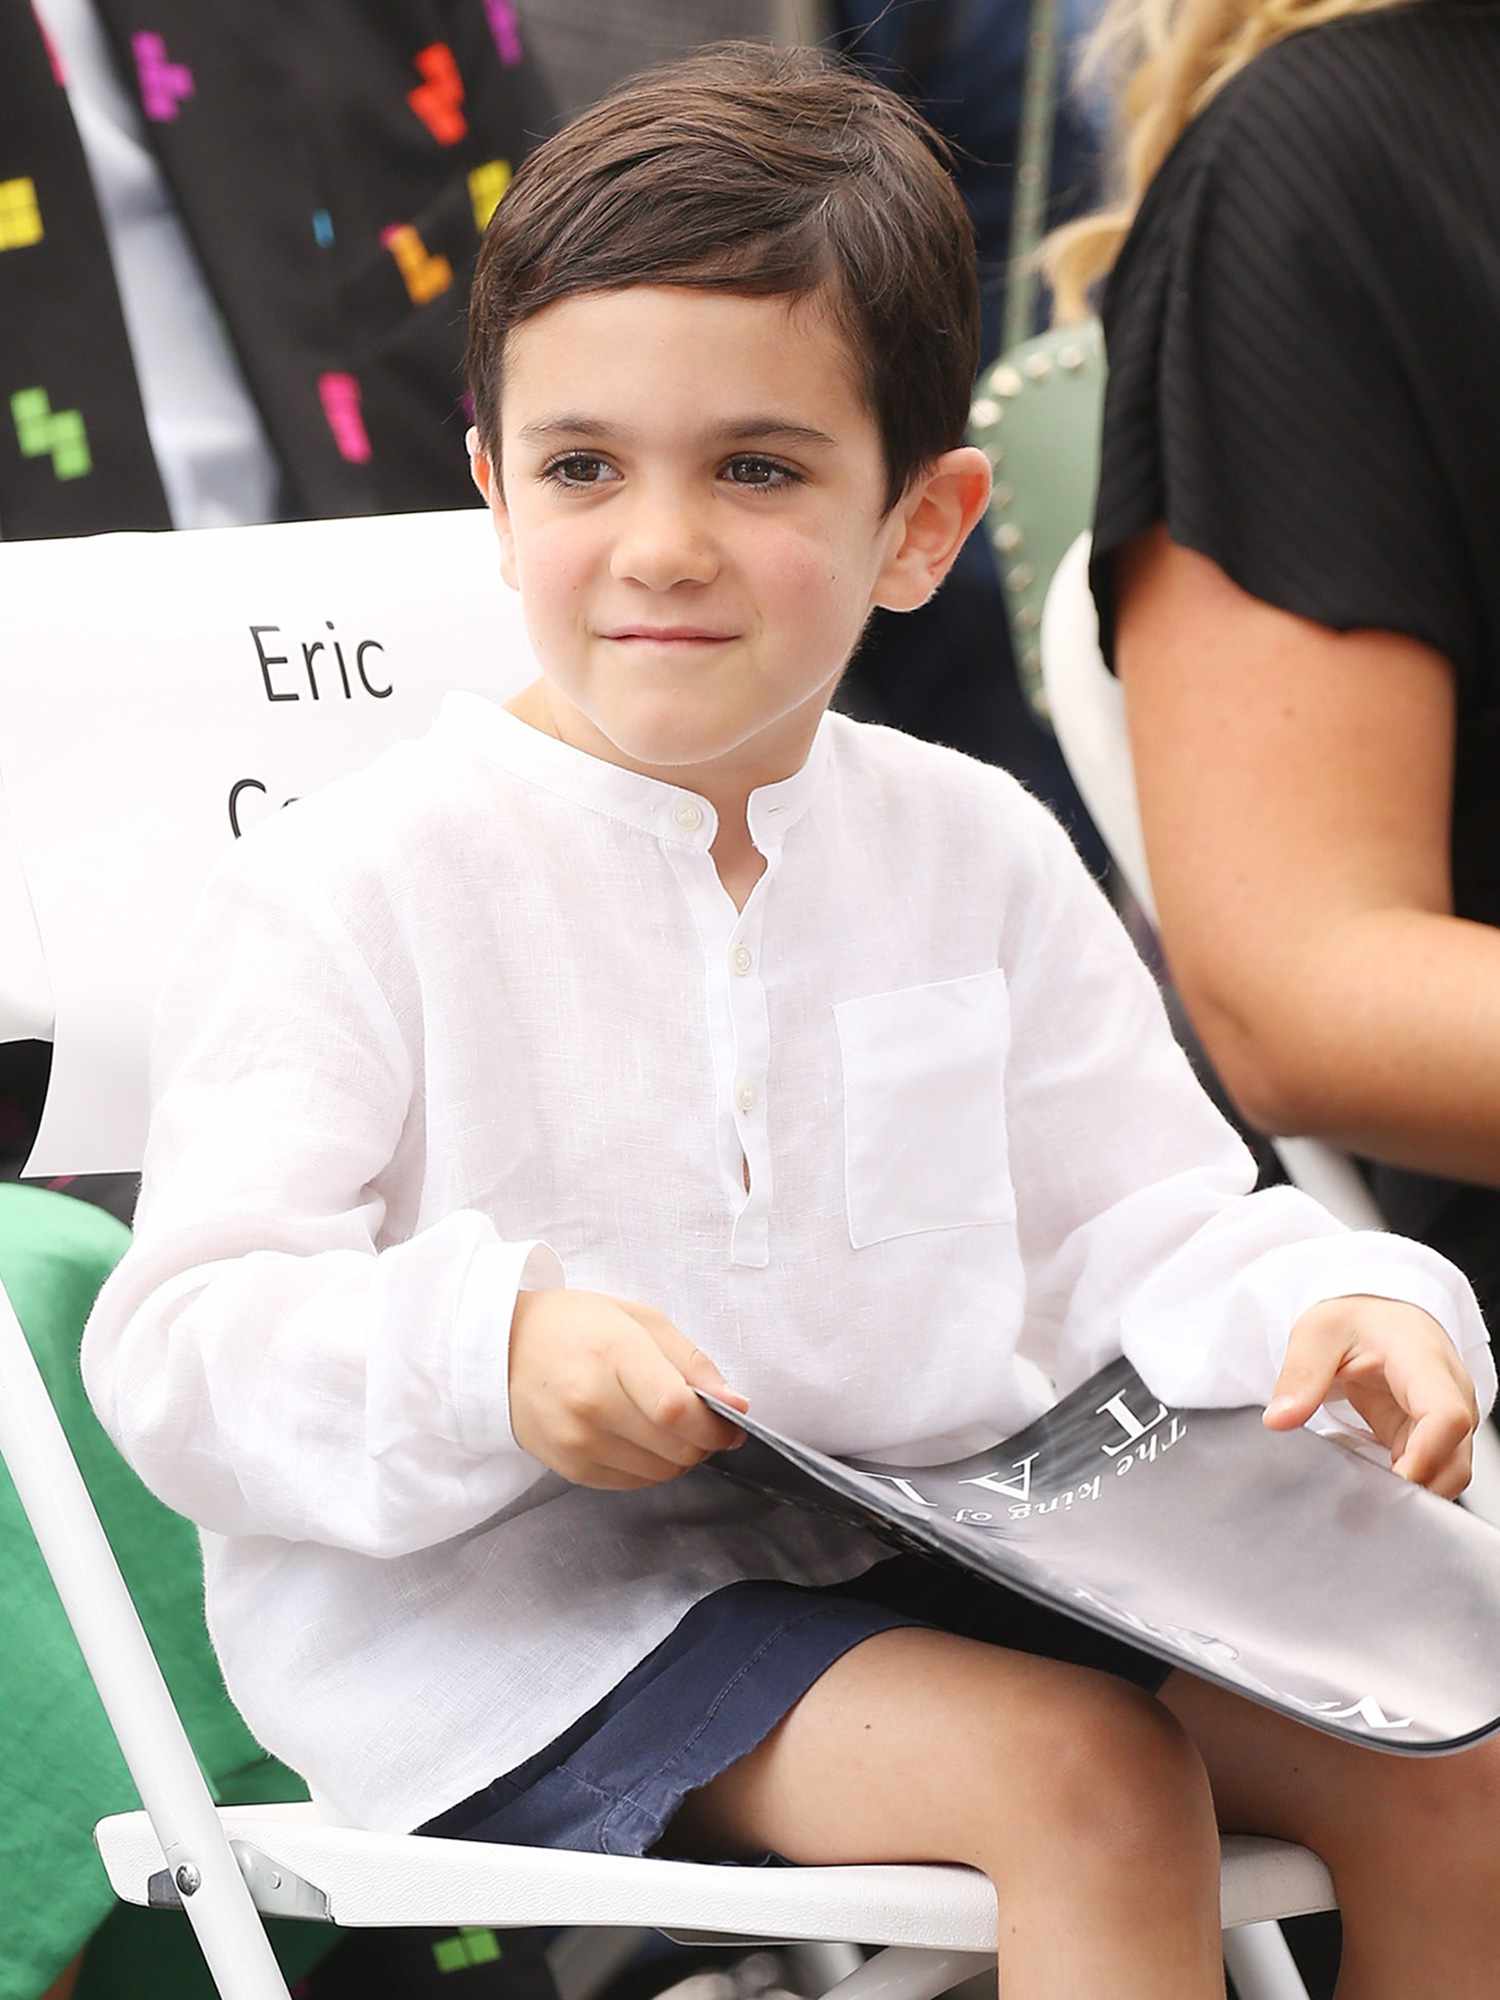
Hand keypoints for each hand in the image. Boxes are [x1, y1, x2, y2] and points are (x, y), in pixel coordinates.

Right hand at [508, 1287, 747, 1489]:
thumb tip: (735, 1404)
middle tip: (699, 1421)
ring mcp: (577, 1440)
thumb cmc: (577, 1327)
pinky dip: (650, 1467)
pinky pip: (633, 1484)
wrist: (503, 1348)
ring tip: (664, 1426)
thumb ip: (692, 1362)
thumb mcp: (641, 1320)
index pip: (677, 1409)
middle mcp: (591, 1403)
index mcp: (613, 1354)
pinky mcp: (568, 1467)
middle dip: (703, 1441)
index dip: (715, 1425)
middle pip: (675, 1447)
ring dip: (678, 1456)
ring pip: (659, 1472)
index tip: (730, 1422)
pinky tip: (638, 1438)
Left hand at [1263, 1294, 1480, 1497]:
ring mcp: (1446, 1416)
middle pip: (1456, 1459)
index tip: (1391, 1480)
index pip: (1447, 1416)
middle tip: (1362, 1499)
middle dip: (1417, 1488)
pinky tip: (1366, 1478)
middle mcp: (1450, 1392)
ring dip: (1410, 1490)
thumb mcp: (1318, 1333)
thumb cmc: (1357, 1316)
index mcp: (1424, 1361)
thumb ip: (1300, 1375)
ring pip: (1449, 1473)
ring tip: (1359, 1489)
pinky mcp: (1431, 1434)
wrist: (1376, 1311)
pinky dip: (1403, 1484)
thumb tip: (1279, 1419)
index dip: (1425, 1456)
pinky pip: (1430, 1471)